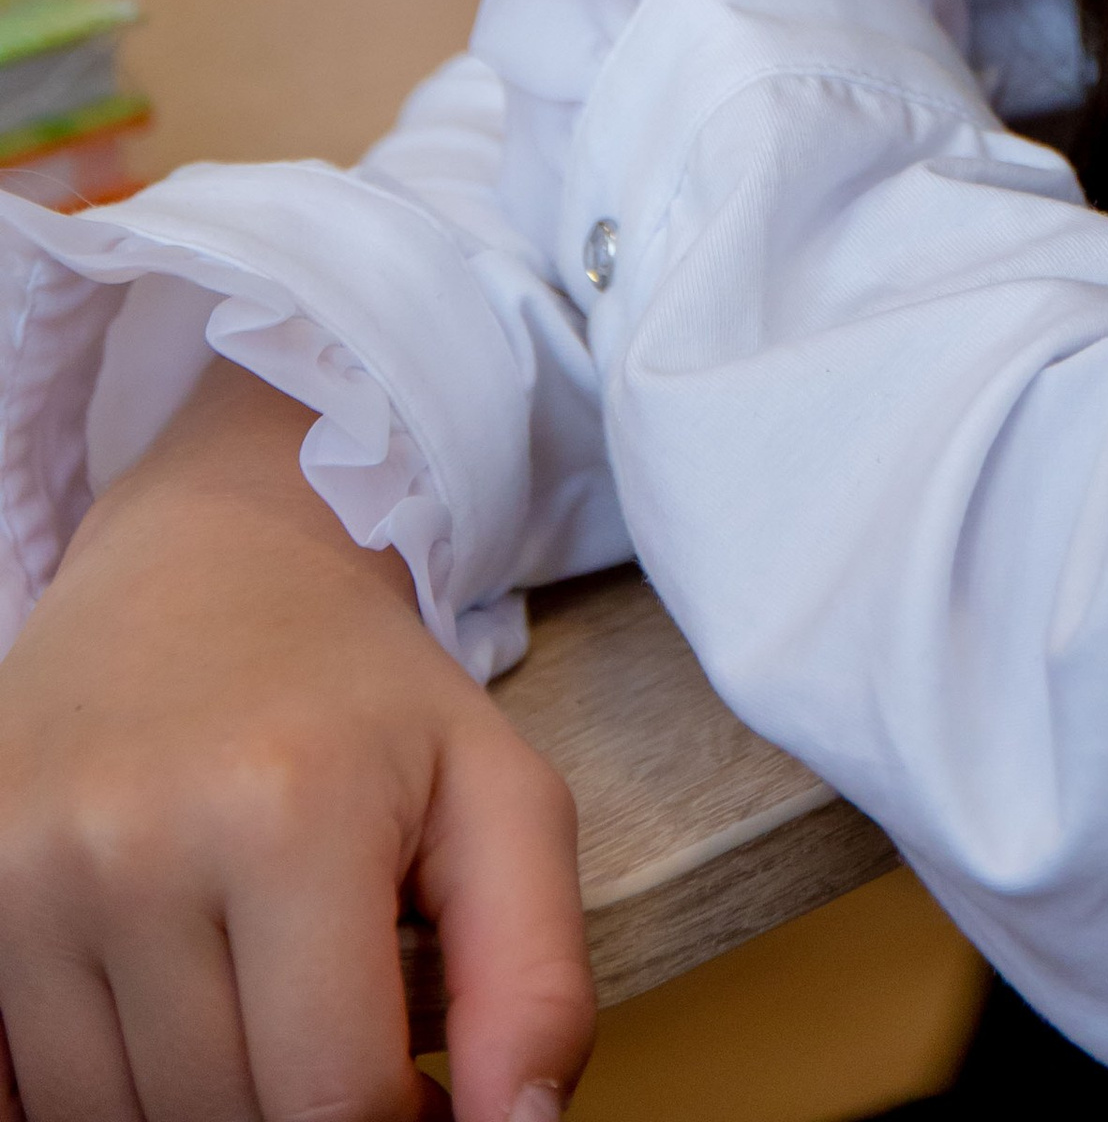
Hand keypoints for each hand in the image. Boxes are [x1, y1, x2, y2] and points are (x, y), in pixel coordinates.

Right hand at [0, 358, 589, 1121]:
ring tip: (253, 995)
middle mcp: (136, 844)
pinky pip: (26, 1092)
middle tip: (334, 1015)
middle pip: (223, 1121)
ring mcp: (29, 873)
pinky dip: (102, 1086)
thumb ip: (537, 975)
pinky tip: (166, 1004)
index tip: (413, 1088)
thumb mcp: (497, 793)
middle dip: (296, 1105)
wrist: (208, 561)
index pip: (334, 1099)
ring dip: (200, 1099)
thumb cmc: (364, 696)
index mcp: (291, 812)